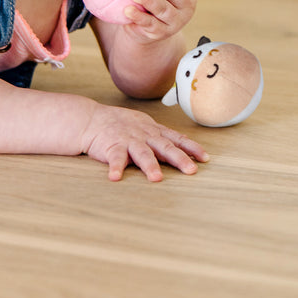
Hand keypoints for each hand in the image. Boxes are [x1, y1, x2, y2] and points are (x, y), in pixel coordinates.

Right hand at [81, 103, 208, 181]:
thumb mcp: (145, 125)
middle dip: (179, 158)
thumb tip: (185, 143)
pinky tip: (115, 177)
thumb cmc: (121, 124)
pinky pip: (114, 158)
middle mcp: (144, 135)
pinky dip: (115, 167)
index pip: (176, 139)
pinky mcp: (111, 146)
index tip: (205, 158)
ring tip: (157, 178)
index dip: (191, 148)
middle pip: (164, 147)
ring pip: (142, 153)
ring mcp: (128, 140)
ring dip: (149, 165)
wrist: (92, 119)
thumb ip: (162, 135)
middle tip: (191, 170)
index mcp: (153, 131)